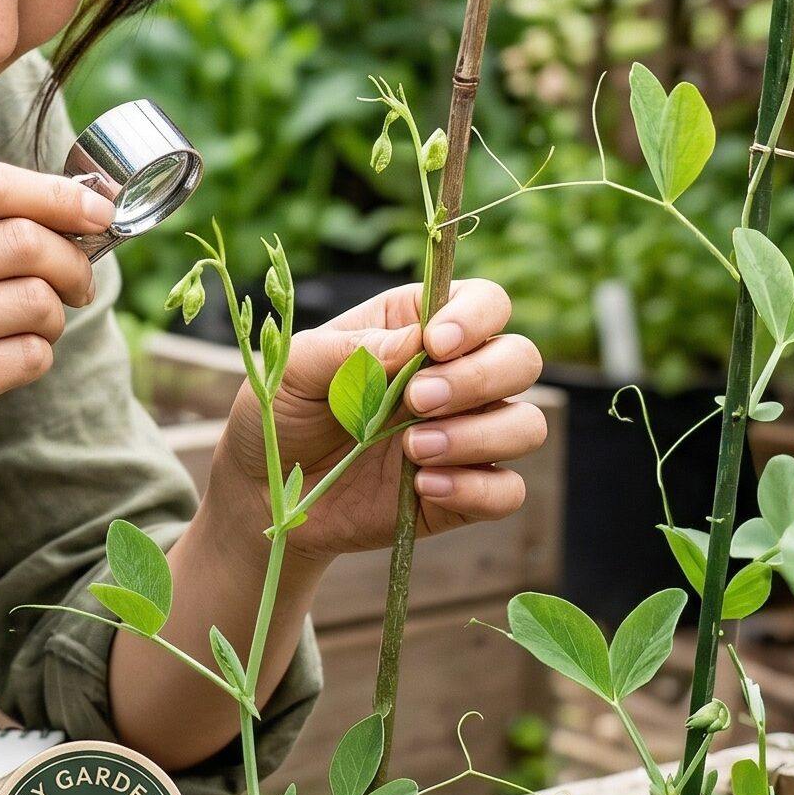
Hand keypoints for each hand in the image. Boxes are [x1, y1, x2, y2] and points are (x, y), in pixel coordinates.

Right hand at [0, 162, 112, 504]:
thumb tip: (72, 206)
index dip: (56, 193)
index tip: (98, 211)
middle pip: (22, 239)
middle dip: (72, 262)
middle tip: (79, 284)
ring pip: (34, 300)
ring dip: (55, 317)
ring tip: (33, 328)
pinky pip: (28, 356)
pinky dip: (36, 358)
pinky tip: (6, 363)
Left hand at [209, 278, 545, 563]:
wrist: (268, 489)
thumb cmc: (282, 411)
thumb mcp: (294, 368)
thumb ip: (351, 349)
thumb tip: (415, 342)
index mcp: (417, 328)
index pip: (486, 303)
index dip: (475, 318)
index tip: (435, 345)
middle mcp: (455, 376)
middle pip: (521, 359)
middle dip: (479, 378)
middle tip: (417, 400)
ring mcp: (465, 435)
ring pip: (525, 424)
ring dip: (479, 435)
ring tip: (413, 449)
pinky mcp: (463, 491)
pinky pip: (507, 490)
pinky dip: (475, 488)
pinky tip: (424, 486)